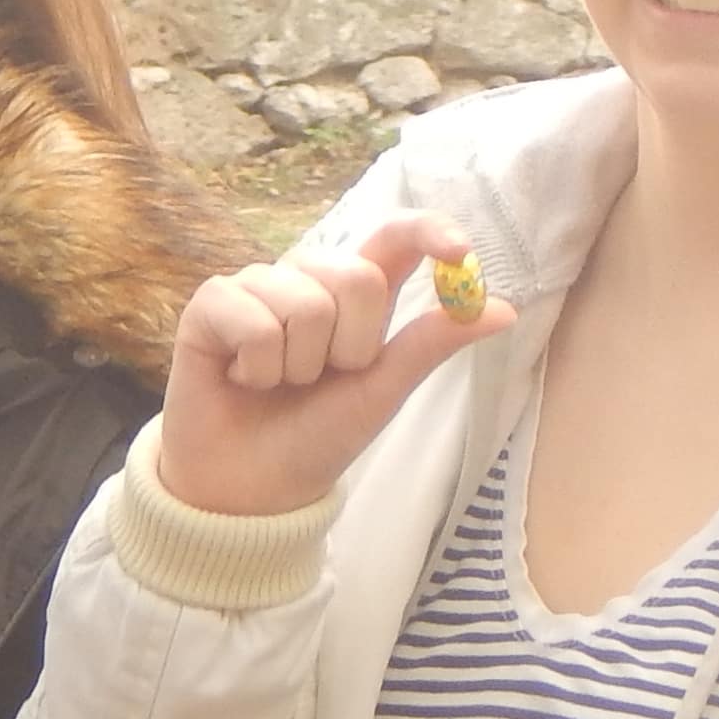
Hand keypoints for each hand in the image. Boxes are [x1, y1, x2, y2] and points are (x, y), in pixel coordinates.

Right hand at [156, 212, 512, 521]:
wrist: (253, 486)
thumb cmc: (318, 436)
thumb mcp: (384, 392)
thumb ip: (433, 344)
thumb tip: (505, 309)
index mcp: (358, 294)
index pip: (395, 236)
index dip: (428, 231)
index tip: (459, 251)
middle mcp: (309, 278)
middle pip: (355, 277)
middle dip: (350, 347)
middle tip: (324, 378)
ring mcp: (258, 286)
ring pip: (304, 303)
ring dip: (299, 365)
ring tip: (279, 383)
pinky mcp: (213, 303)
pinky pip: (254, 320)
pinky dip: (258, 368)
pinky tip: (243, 379)